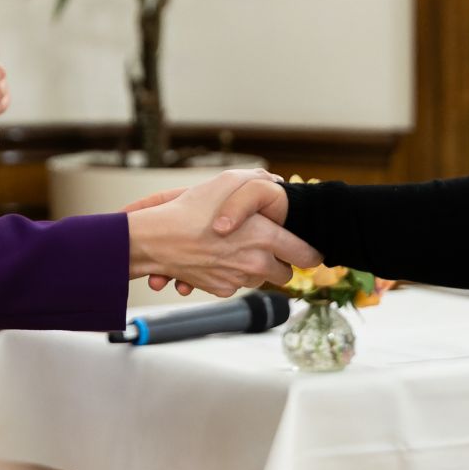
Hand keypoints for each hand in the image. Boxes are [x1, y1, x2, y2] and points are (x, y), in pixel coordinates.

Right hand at [125, 169, 320, 297]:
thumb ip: (259, 179)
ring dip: (255, 268)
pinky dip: (232, 274)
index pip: (306, 255)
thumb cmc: (189, 209)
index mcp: (266, 238)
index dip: (312, 254)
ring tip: (237, 248)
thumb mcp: (227, 181)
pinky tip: (218, 257)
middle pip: (286, 274)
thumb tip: (277, 182)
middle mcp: (256, 263)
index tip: (312, 253)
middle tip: (271, 249)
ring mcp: (239, 279)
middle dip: (282, 262)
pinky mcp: (222, 290)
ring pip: (261, 279)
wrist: (155, 240)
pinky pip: (237, 284)